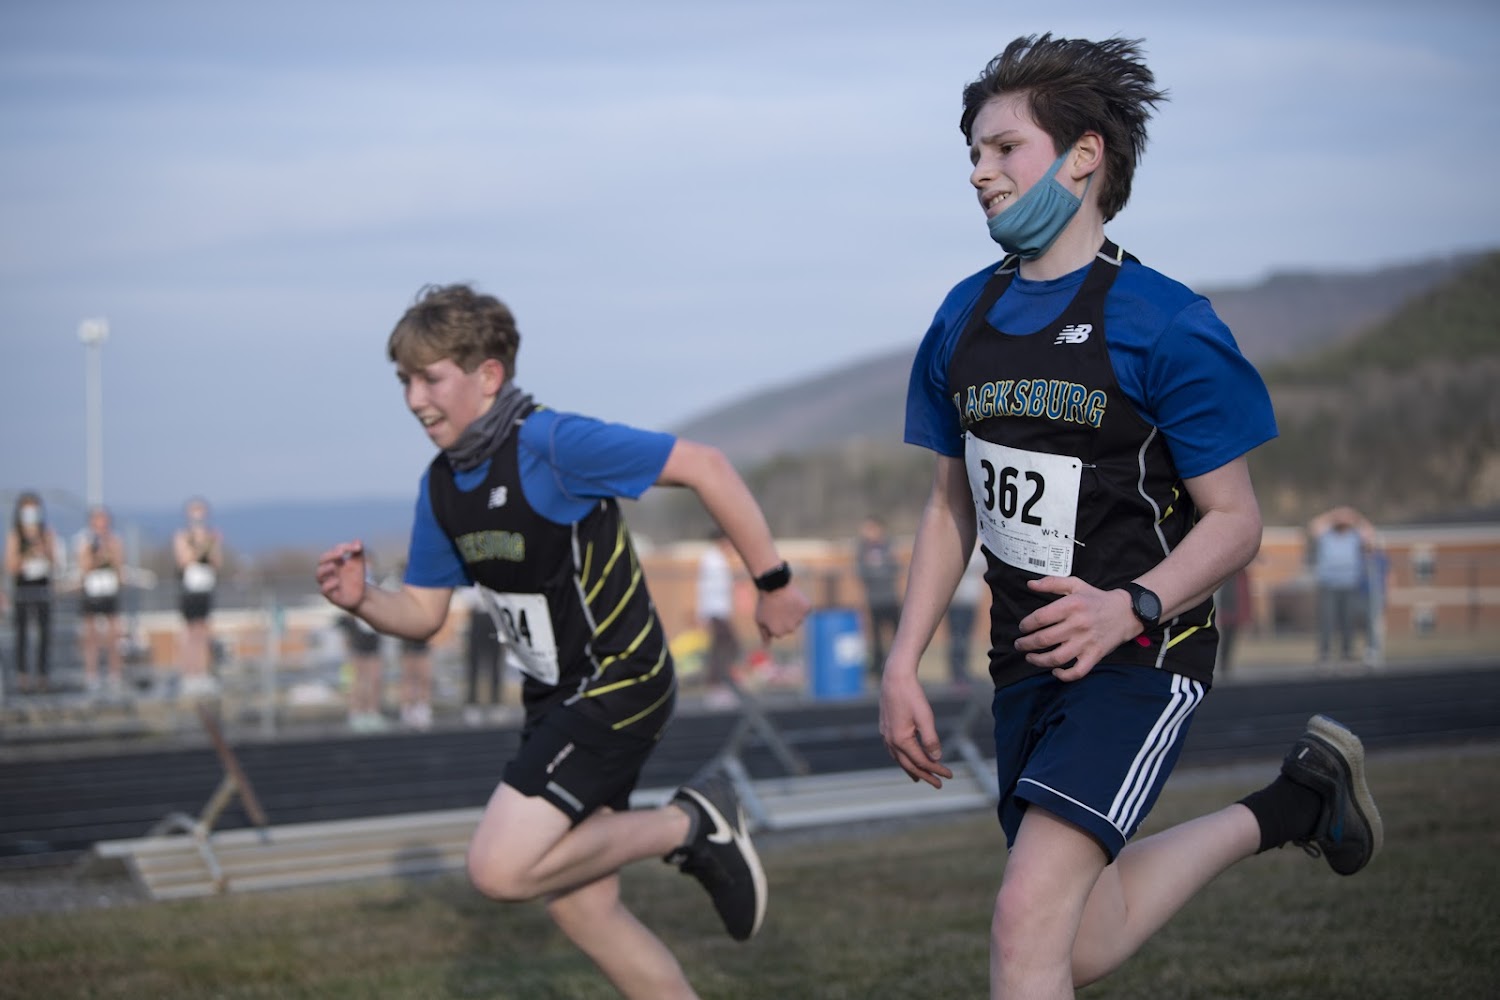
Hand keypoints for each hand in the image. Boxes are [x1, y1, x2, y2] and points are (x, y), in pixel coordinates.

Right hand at [315, 540, 367, 611]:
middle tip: (341, 552)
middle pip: (322, 560)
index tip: (356, 547)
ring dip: (326, 568)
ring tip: (335, 565)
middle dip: (330, 555)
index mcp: (334, 561)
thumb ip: (358, 551)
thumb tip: (358, 541)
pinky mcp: (330, 594)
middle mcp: (328, 571)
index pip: (334, 551)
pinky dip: (329, 584)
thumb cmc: (356, 577)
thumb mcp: (359, 563)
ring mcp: (328, 582)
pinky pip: (324, 589)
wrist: (361, 595)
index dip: (344, 547)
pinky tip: (338, 581)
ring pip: (319, 574)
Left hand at [754, 583, 810, 642]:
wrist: (774, 586)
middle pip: (790, 627)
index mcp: (779, 633)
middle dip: (785, 619)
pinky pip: (805, 609)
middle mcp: (791, 629)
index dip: (774, 622)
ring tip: (785, 602)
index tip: (771, 614)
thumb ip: (764, 634)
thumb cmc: (765, 603)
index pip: (779, 632)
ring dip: (793, 612)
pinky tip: (793, 599)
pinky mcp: (807, 609)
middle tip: (778, 608)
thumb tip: (767, 647)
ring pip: (798, 618)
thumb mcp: (760, 619)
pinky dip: (801, 604)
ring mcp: (800, 619)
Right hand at [879, 667, 953, 787]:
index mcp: (901, 739)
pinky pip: (893, 750)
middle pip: (909, 764)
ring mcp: (885, 735)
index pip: (921, 761)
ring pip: (899, 759)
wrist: (895, 677)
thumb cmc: (912, 695)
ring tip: (919, 778)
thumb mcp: (925, 717)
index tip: (949, 774)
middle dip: (925, 775)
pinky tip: (905, 758)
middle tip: (938, 784)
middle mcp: (890, 740)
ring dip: (911, 769)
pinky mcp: (885, 728)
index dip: (936, 769)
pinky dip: (901, 759)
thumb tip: (936, 758)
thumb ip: (931, 740)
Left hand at [1014, 576, 1140, 681]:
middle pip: (1044, 639)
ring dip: (1038, 660)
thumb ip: (1051, 583)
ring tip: (1029, 657)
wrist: (1127, 612)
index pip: (1041, 617)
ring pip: (1056, 658)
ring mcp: (1087, 642)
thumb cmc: (1096, 598)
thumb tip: (1030, 584)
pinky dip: (1064, 675)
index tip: (1022, 627)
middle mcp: (1078, 624)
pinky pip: (1077, 671)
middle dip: (1026, 644)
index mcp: (1072, 605)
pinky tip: (1054, 671)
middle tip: (1019, 644)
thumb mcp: (1075, 584)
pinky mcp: (1095, 655)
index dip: (1026, 624)